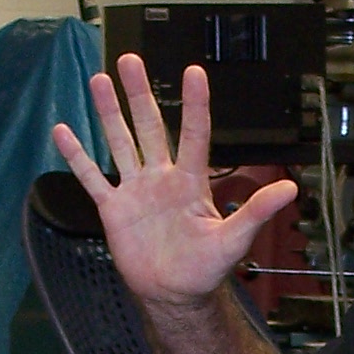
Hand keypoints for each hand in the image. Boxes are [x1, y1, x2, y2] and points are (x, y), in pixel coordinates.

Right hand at [51, 55, 298, 310]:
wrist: (174, 294)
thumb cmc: (206, 268)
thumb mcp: (234, 239)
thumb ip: (256, 211)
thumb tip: (291, 190)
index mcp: (190, 180)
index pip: (193, 134)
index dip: (194, 104)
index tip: (193, 71)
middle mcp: (161, 177)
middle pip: (148, 126)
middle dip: (139, 93)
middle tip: (129, 59)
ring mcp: (135, 190)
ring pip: (119, 142)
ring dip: (108, 112)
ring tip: (99, 80)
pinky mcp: (113, 208)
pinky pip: (92, 177)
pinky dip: (77, 156)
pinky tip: (62, 130)